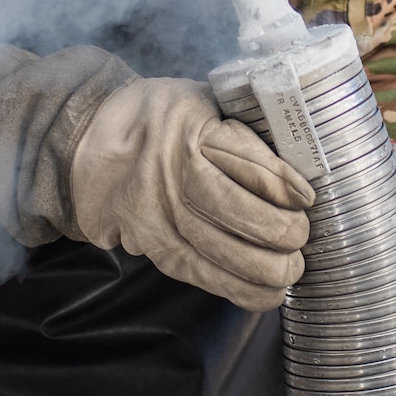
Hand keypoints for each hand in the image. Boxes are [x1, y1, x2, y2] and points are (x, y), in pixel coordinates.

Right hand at [71, 77, 314, 310]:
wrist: (87, 144)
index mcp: (189, 129)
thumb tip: (297, 175)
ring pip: (220, 250)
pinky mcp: (154, 246)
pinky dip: (239, 289)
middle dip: (280, 230)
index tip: (308, 197)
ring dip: (266, 267)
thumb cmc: (160, 118)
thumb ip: (242, 132)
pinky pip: (201, 275)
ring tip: (292, 268)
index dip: (283, 184)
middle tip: (302, 235)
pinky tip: (269, 292)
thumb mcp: (201, 103)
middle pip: (236, 210)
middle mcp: (172, 173)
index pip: (246, 160)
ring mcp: (159, 214)